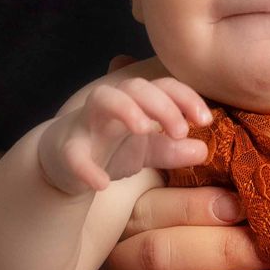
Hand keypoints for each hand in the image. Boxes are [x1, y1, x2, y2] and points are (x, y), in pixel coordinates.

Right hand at [38, 72, 213, 194]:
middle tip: (182, 130)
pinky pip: (74, 153)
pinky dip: (86, 167)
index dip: (186, 97)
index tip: (206, 120)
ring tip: (145, 129)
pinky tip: (102, 184)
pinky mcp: (67, 150)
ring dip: (125, 109)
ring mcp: (87, 124)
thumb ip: (172, 150)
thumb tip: (204, 149)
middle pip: (136, 87)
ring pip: (102, 100)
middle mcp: (112, 105)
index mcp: (136, 102)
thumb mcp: (147, 150)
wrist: (63, 162)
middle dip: (161, 103)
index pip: (163, 86)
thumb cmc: (112, 147)